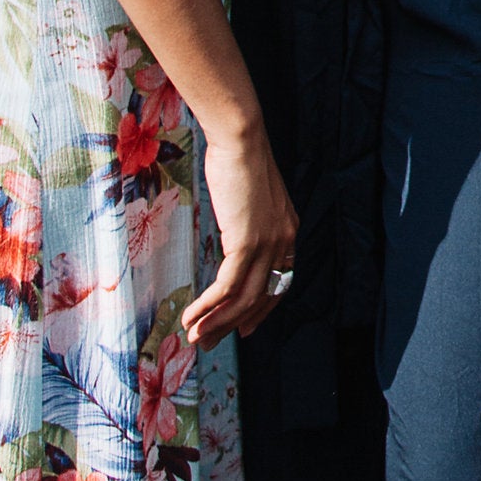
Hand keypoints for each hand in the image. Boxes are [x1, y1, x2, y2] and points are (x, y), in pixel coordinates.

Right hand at [184, 114, 298, 346]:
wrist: (240, 138)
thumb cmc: (237, 161)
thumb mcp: (249, 198)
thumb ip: (248, 223)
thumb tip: (233, 241)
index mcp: (288, 232)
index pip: (279, 283)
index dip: (260, 310)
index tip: (242, 328)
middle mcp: (284, 242)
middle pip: (261, 297)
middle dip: (233, 324)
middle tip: (209, 342)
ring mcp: (269, 244)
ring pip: (244, 299)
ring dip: (216, 322)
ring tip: (194, 337)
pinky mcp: (248, 243)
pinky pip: (228, 287)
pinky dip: (209, 306)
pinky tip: (192, 317)